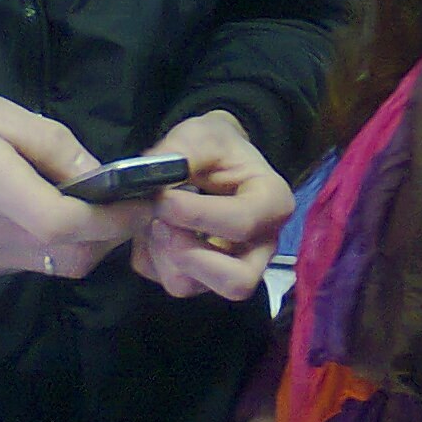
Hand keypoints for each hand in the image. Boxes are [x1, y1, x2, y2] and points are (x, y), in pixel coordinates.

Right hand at [0, 96, 134, 276]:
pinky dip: (61, 245)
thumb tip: (97, 170)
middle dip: (114, 236)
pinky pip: (35, 263)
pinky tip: (61, 216)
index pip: (65, 223)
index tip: (142, 202)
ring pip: (58, 266)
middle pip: (72, 256)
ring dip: (91, 243)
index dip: (114, 219)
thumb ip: (49, 141)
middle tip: (130, 206)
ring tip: (101, 209)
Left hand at [131, 110, 292, 300]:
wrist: (212, 159)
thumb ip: (180, 152)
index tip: (163, 197)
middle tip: (162, 223)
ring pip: (192, 286)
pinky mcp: (202, 278)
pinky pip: (169, 281)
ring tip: (153, 219)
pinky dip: (151, 258)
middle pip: (236, 281)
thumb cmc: (216, 147)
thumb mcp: (202, 134)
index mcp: (272, 203)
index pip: (242, 223)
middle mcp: (262, 245)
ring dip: (161, 254)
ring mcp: (233, 266)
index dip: (196, 215)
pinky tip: (154, 229)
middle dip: (188, 255)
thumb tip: (148, 175)